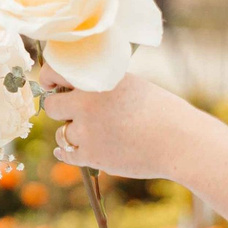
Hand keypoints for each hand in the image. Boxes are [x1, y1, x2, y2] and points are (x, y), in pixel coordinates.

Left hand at [41, 73, 192, 181]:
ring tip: (97, 133)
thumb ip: (101, 86)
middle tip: (77, 114)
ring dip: (73, 133)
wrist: (179, 141)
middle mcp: (86, 102)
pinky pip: (66, 154)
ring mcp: (86, 131)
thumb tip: (73, 89)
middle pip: (52, 107)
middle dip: (62, 111)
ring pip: (61, 133)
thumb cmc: (160, 111)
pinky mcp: (90, 155)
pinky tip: (70, 150)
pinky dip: (68, 153)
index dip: (48, 79)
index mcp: (96, 79)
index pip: (54, 72)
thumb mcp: (130, 84)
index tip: (50, 84)